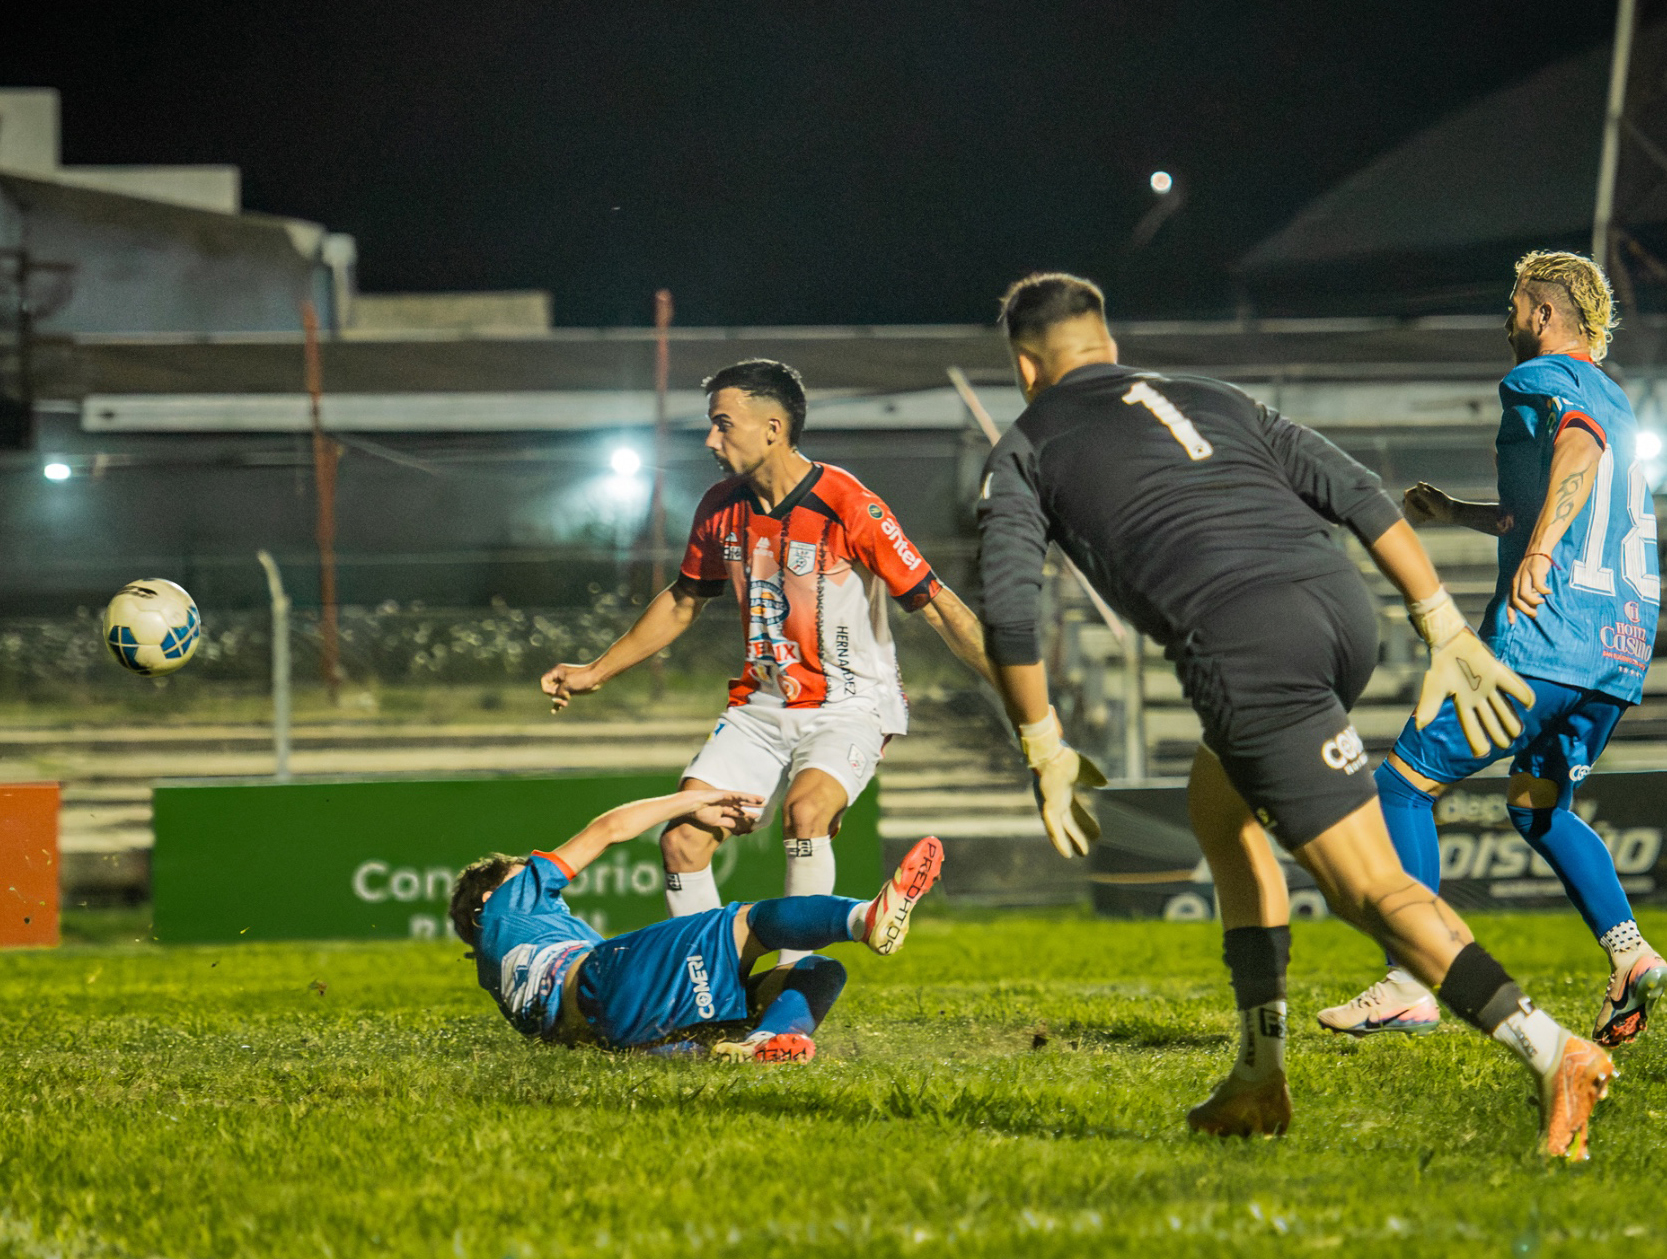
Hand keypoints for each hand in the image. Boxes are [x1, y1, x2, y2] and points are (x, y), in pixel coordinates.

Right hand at [541, 662, 601, 710]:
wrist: (596, 678)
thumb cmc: (582, 678)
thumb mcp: (567, 685)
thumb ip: (558, 692)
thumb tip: (555, 699)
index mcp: (557, 672)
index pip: (544, 680)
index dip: (546, 688)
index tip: (553, 692)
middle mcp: (559, 678)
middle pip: (549, 688)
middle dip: (554, 695)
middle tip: (564, 697)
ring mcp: (565, 684)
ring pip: (556, 694)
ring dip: (558, 700)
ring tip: (565, 703)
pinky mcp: (570, 690)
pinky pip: (561, 697)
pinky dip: (558, 703)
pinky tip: (554, 711)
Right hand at [681, 789, 765, 834]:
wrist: (693, 807)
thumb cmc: (701, 813)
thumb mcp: (716, 821)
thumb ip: (726, 822)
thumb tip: (735, 826)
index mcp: (724, 809)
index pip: (739, 812)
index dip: (748, 815)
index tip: (757, 817)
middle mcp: (727, 802)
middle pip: (743, 804)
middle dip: (753, 805)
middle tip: (764, 805)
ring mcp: (727, 797)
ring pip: (743, 798)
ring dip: (753, 800)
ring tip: (763, 801)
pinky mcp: (726, 793)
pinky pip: (738, 796)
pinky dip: (746, 797)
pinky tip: (754, 799)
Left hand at [1018, 708, 1108, 858]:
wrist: (1051, 751)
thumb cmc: (1065, 757)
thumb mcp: (1085, 770)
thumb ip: (1094, 777)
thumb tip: (1104, 784)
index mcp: (1064, 794)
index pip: (1077, 814)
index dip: (1086, 825)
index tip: (1098, 836)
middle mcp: (1056, 801)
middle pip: (1068, 824)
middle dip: (1076, 837)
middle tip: (1085, 853)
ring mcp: (1050, 804)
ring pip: (1057, 828)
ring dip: (1065, 842)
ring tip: (1074, 856)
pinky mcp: (1046, 806)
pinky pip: (1051, 826)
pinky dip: (1057, 839)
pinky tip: (1064, 851)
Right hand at [1401, 482, 1454, 525]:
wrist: (1452, 513)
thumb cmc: (1444, 506)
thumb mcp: (1433, 500)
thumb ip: (1424, 493)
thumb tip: (1419, 483)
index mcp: (1421, 488)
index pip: (1407, 496)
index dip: (1411, 504)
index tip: (1422, 510)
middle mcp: (1418, 493)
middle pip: (1406, 503)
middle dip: (1414, 511)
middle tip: (1427, 516)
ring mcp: (1418, 501)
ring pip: (1407, 509)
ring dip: (1416, 515)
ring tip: (1427, 517)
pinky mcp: (1419, 508)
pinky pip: (1411, 514)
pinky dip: (1416, 518)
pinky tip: (1425, 520)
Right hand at [1414, 627, 1535, 755]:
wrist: (1448, 642)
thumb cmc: (1439, 665)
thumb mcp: (1433, 688)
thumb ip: (1429, 708)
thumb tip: (1418, 727)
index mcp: (1462, 702)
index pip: (1470, 726)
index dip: (1476, 740)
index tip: (1482, 754)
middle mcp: (1477, 696)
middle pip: (1490, 719)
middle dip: (1498, 733)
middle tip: (1506, 745)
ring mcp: (1488, 685)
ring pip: (1502, 706)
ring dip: (1511, 719)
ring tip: (1519, 732)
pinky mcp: (1497, 672)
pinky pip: (1513, 686)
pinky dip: (1523, 694)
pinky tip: (1530, 704)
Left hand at [1506, 552, 1553, 623]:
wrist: (1538, 551)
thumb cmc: (1535, 569)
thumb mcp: (1528, 582)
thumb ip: (1529, 593)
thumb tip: (1533, 607)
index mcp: (1514, 584)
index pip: (1509, 600)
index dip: (1510, 612)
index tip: (1512, 622)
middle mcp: (1517, 580)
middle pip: (1516, 600)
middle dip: (1525, 610)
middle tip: (1534, 614)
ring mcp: (1525, 576)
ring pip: (1525, 594)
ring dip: (1533, 602)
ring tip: (1541, 602)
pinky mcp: (1535, 571)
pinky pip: (1539, 585)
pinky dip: (1544, 591)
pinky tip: (1549, 592)